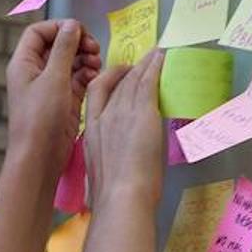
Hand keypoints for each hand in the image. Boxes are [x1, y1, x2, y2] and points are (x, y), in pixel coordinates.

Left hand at [6, 20, 101, 171]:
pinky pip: (77, 81)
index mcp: (24, 63)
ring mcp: (50, 88)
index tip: (80, 32)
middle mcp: (35, 73)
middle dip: (77, 43)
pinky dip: (87, 76)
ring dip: (85, 59)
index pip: (39, 32)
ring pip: (70, 63)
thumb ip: (64, 49)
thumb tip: (72, 26)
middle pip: (57, 46)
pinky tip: (97, 78)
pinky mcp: (64, 102)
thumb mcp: (54, 78)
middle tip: (95, 49)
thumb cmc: (40, 119)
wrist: (39, 158)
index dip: (59, 27)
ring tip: (98, 64)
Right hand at [84, 50, 165, 209]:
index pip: (95, 94)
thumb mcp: (100, 173)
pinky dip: (153, 68)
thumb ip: (107, 160)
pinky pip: (147, 83)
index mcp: (90, 131)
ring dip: (144, 65)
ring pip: (132, 80)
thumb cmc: (112, 195)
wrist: (121, 196)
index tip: (117, 76)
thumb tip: (115, 164)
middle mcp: (103, 116)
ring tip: (154, 55)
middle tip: (141, 63)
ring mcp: (122, 113)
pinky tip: (160, 59)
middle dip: (128, 71)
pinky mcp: (143, 113)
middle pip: (116, 85)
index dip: (107, 80)